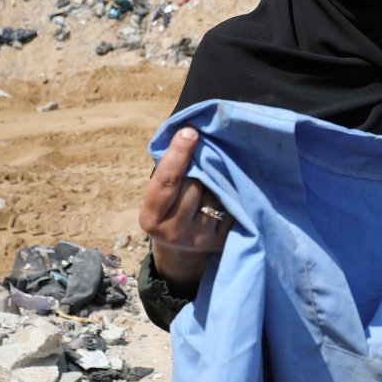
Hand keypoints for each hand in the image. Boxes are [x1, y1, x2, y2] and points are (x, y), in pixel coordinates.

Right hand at [139, 128, 231, 286]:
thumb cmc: (167, 209)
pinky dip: (228, 195)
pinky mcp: (221, 241)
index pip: (166, 181)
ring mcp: (199, 239)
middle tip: (200, 162)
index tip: (190, 132)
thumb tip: (188, 134)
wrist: (180, 249)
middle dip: (198, 169)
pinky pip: (230, 206)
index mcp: (151, 218)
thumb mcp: (157, 196)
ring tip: (210, 181)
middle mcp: (174, 232)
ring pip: (215, 194)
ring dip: (215, 181)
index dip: (178, 154)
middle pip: (194, 185)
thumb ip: (167, 173)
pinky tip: (223, 194)